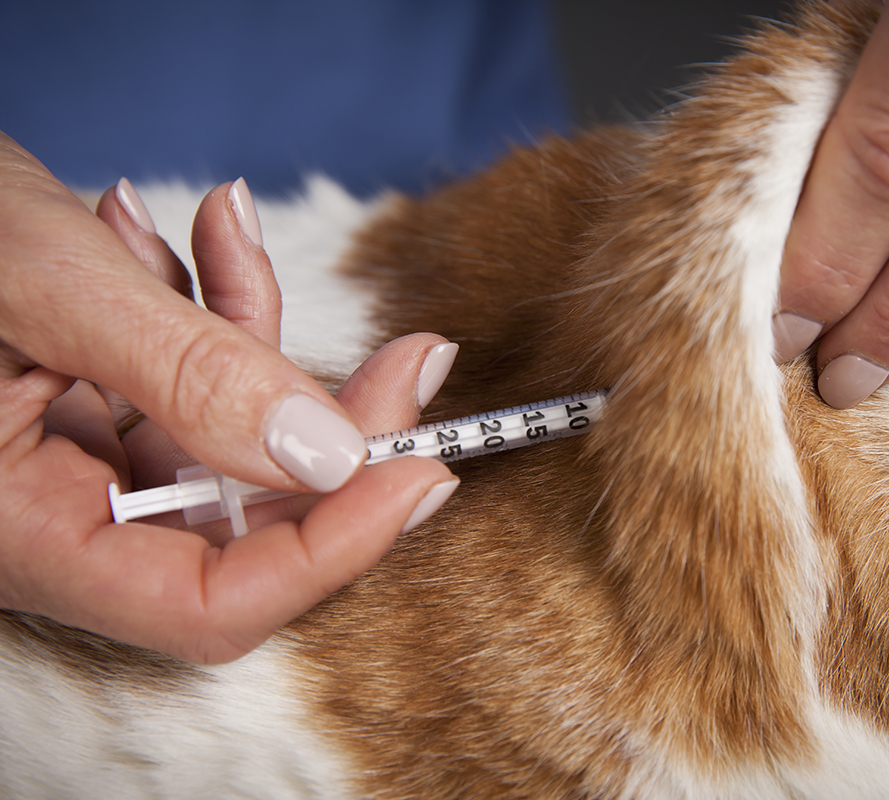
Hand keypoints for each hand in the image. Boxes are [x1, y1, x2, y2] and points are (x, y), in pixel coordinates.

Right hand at [0, 133, 458, 662]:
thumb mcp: (50, 286)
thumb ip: (188, 372)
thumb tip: (332, 456)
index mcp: (23, 536)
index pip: (209, 604)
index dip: (331, 551)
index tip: (422, 474)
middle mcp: (62, 518)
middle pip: (247, 522)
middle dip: (336, 429)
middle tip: (416, 357)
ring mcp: (82, 465)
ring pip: (232, 437)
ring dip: (257, 333)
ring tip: (227, 226)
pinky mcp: (95, 409)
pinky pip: (193, 380)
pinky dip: (216, 305)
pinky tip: (209, 226)